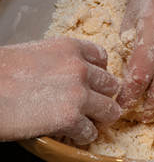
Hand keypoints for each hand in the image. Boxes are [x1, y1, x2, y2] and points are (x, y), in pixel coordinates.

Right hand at [0, 38, 120, 144]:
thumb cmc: (1, 71)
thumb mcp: (35, 53)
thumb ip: (60, 61)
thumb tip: (69, 74)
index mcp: (70, 48)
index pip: (102, 58)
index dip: (99, 73)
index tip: (93, 82)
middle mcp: (80, 68)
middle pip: (111, 85)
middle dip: (102, 96)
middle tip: (91, 104)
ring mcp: (78, 93)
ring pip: (111, 110)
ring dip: (100, 118)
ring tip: (88, 122)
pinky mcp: (70, 118)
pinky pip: (91, 131)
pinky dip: (83, 136)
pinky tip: (73, 134)